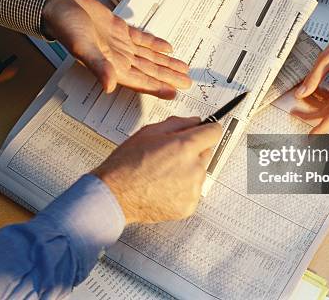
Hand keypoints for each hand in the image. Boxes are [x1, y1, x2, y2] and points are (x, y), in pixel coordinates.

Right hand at [42, 0, 191, 98]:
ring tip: (183, 69)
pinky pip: (142, 40)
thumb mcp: (82, 47)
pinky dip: (155, 44)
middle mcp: (118, 58)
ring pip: (149, 57)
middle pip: (149, 70)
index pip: (139, 80)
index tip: (174, 92)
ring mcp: (120, 45)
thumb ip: (98, 66)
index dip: (157, 87)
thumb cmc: (67, 27)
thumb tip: (109, 86)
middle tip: (187, 83)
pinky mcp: (120, 30)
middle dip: (168, 77)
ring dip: (166, 63)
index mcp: (110, 66)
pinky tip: (168, 48)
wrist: (61, 5)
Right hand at [93, 116, 221, 223]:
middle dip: (194, 150)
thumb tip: (196, 122)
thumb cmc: (127, 164)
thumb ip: (177, 124)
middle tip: (171, 155)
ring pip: (200, 172)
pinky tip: (164, 187)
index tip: (203, 131)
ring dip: (188, 170)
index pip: (214, 132)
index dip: (206, 129)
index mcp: (185, 147)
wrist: (115, 196)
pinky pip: (193, 191)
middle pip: (207, 152)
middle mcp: (193, 168)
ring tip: (163, 173)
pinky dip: (183, 188)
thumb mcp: (149, 132)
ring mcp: (193, 190)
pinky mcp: (189, 206)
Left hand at [293, 25, 328, 133]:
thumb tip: (301, 93)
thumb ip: (313, 78)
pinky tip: (316, 89)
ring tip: (302, 95)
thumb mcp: (326, 58)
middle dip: (311, 113)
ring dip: (316, 103)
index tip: (312, 135)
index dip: (322, 127)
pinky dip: (324, 97)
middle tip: (294, 111)